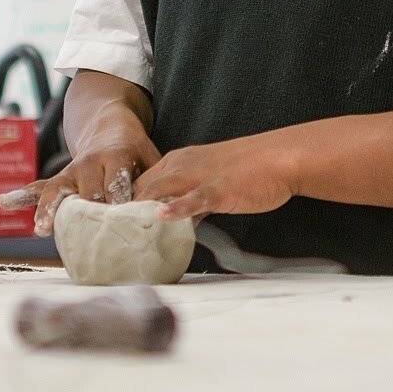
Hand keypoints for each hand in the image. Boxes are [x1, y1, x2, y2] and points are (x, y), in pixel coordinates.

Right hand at [0, 112, 160, 233]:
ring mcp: (71, 171)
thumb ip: (156, 181)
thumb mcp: (151, 158)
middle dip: (86, 213)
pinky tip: (5, 201)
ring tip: (41, 228)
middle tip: (85, 235)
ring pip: (57, 190)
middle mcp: (91, 163)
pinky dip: (23, 195)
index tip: (118, 218)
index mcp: (117, 157)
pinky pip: (39, 186)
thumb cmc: (136, 152)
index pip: (117, 181)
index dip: (118, 200)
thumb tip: (167, 209)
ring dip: (49, 210)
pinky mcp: (59, 177)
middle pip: (87, 191)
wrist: (109, 126)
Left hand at [133, 133, 298, 220]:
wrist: (279, 157)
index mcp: (180, 161)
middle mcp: (183, 166)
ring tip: (124, 231)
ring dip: (140, 208)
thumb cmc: (250, 171)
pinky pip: (193, 199)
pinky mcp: (219, 189)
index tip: (117, 223)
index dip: (127, 202)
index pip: (142, 182)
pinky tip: (161, 217)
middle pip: (143, 186)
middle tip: (112, 234)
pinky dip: (176, 208)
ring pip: (161, 189)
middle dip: (125, 209)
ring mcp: (200, 176)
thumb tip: (175, 221)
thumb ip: (190, 200)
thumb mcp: (210, 183)